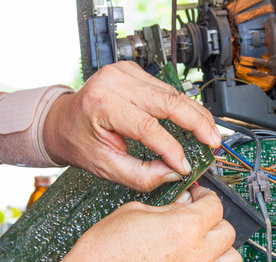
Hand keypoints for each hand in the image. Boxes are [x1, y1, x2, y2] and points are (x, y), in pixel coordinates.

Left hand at [44, 61, 220, 191]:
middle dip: (197, 124)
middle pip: (169, 101)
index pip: (147, 126)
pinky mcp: (135, 72)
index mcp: (102, 103)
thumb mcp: (103, 166)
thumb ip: (139, 174)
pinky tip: (195, 121)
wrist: (62, 121)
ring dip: (195, 115)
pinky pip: (167, 89)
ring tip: (210, 135)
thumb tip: (173, 173)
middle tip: (214, 143)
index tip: (187, 166)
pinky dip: (184, 107)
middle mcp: (115, 80)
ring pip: (173, 93)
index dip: (172, 149)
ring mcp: (125, 72)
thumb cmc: (77, 140)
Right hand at [63, 186, 241, 261]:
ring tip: (204, 242)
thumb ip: (168, 206)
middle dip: (215, 219)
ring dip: (222, 247)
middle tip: (199, 216)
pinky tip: (191, 260)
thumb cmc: (104, 252)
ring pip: (232, 259)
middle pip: (228, 231)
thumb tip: (185, 203)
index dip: (206, 196)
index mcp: (184, 229)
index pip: (215, 205)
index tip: (198, 197)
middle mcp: (196, 256)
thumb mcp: (135, 212)